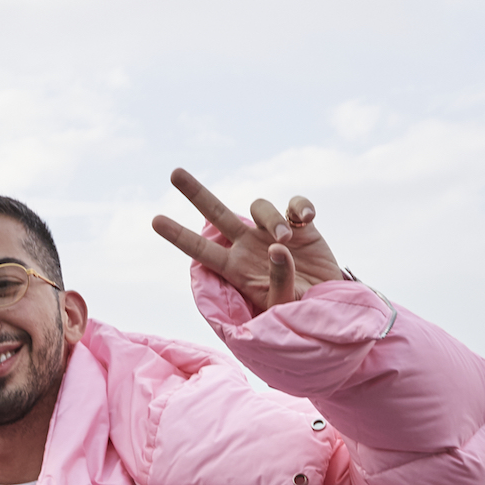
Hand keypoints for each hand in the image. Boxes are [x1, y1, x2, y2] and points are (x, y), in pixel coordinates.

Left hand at [153, 167, 343, 315]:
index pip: (201, 250)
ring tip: (286, 239)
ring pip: (259, 207)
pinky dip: (301, 207)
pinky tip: (308, 220)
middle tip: (174, 174)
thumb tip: (277, 247)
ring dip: (271, 219)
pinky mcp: (300, 224)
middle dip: (195, 192)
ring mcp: (272, 232)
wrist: (328, 303)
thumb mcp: (284, 305)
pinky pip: (295, 204)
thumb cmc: (299, 311)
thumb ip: (278, 280)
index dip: (179, 235)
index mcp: (236, 268)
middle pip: (216, 213)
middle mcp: (248, 245)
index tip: (156, 220)